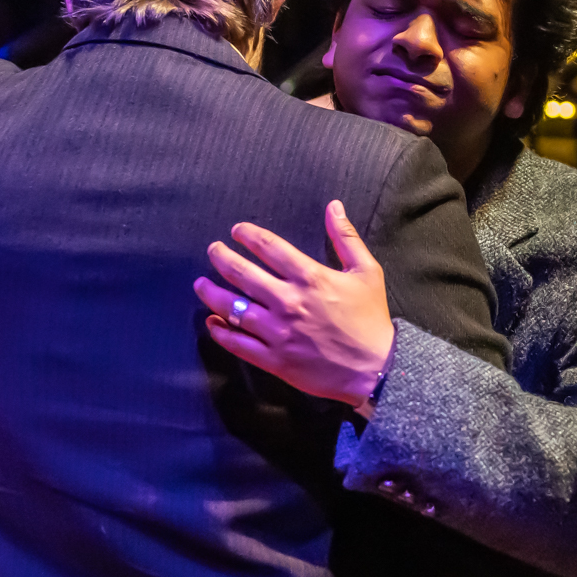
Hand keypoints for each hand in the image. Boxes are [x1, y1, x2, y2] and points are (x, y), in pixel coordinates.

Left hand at [194, 200, 393, 414]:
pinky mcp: (274, 359)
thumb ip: (346, 237)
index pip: (269, 247)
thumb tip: (334, 206)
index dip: (248, 235)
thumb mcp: (366, 271)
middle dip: (222, 258)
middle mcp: (288, 302)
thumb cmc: (371, 319)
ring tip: (200, 284)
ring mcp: (278, 332)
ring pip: (233, 308)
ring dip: (211, 293)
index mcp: (310, 277)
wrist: (376, 370)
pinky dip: (221, 331)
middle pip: (242, 274)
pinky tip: (212, 322)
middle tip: (213, 251)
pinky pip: (238, 343)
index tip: (236, 231)